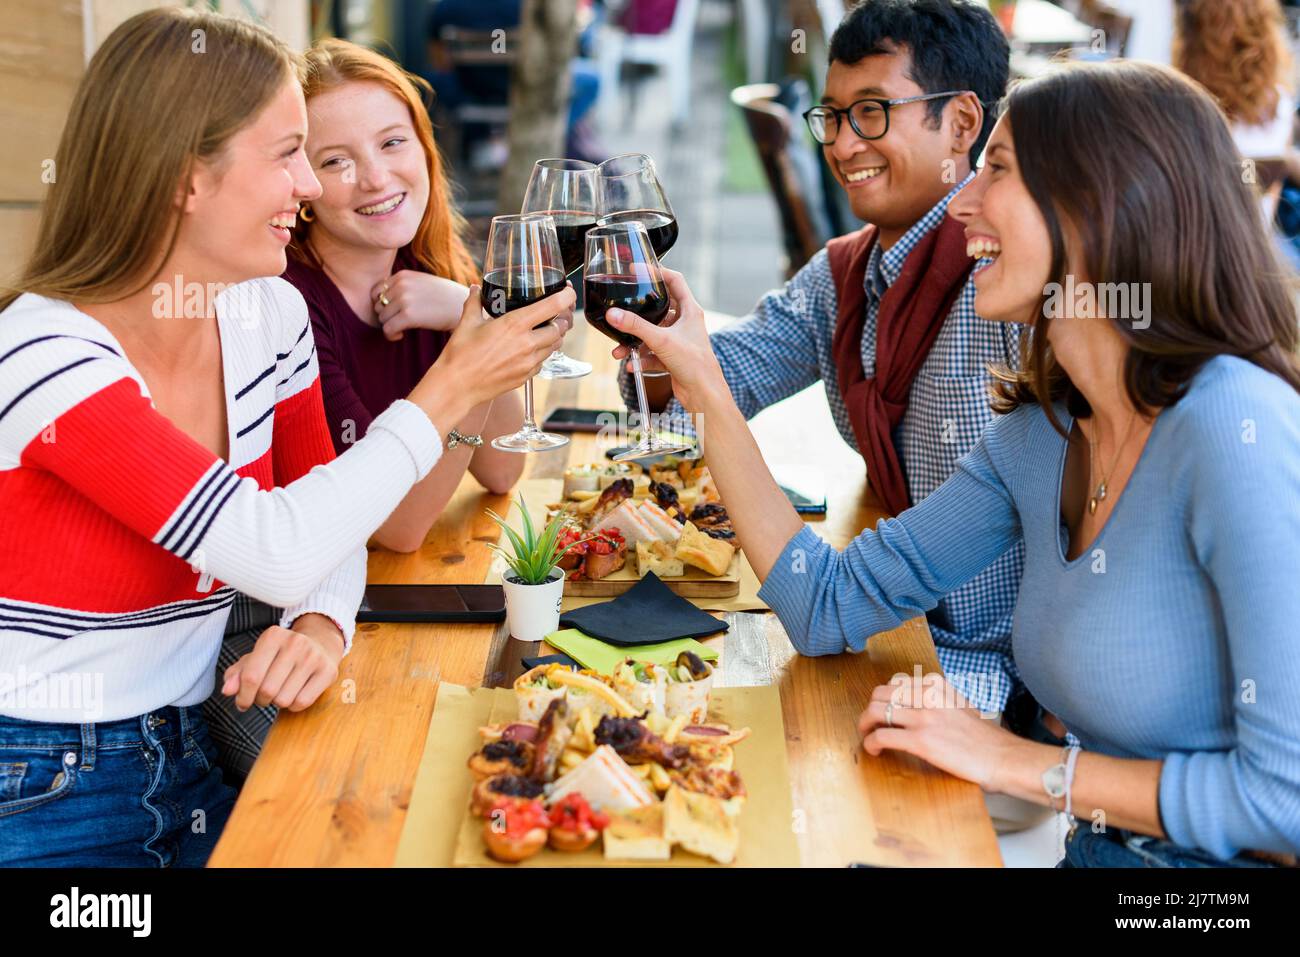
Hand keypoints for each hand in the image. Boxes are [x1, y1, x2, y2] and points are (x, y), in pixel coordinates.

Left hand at [221, 615, 343, 711]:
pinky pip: (302, 702)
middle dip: (260, 700)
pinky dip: (294, 706)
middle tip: (264, 696)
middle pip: (267, 690)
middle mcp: (295, 643)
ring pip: (284, 699)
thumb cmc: (280, 655)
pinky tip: (294, 694)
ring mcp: (314, 657)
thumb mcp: (256, 658)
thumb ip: (237, 674)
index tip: (242, 702)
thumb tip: (227, 691)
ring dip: (277, 703)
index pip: (251, 676)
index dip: (243, 696)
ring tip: (281, 692)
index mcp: (273, 636)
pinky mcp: (328, 671)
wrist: (319, 644)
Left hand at [372, 271, 468, 338]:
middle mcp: (401, 285)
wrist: (462, 306)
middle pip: (378, 306)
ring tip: (401, 329)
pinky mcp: (408, 316)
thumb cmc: (444, 298)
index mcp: (402, 276)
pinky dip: (391, 335)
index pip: (376, 291)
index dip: (382, 304)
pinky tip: (400, 336)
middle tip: (398, 323)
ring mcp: (404, 300)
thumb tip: (381, 299)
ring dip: (390, 326)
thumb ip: (403, 286)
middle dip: (386, 316)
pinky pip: (388, 329)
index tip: (393, 312)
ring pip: (382, 319)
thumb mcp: (421, 282)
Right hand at [410, 283, 571, 416]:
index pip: (552, 306)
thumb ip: (474, 302)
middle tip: (555, 314)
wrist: (457, 386)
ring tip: (545, 330)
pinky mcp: (526, 377)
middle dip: (561, 319)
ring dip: (554, 336)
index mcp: (514, 324)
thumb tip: (475, 289)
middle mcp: (527, 343)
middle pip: (560, 328)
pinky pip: (543, 361)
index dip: (566, 296)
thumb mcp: (467, 322)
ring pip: (555, 346)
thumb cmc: (460, 355)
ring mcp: (528, 362)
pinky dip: (542, 353)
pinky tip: (531, 349)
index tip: (569, 291)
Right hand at [606, 268, 725, 410]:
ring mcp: (679, 341)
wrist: (704, 394)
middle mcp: (685, 323)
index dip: (657, 272)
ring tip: (620, 349)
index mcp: (690, 311)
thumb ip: (635, 326)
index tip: (638, 270)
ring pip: (653, 334)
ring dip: (635, 341)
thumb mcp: (661, 340)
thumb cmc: (695, 364)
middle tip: (624, 308)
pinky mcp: (674, 358)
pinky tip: (631, 365)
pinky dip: (641, 358)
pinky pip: (653, 353)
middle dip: (639, 312)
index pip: (674, 281)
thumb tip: (613, 314)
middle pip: (659, 308)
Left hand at [856, 674, 1021, 791]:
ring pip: (876, 711)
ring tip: (867, 736)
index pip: (896, 683)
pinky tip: (874, 750)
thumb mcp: (961, 706)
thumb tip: (916, 706)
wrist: (1004, 758)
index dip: (885, 699)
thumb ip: (938, 701)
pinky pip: (882, 736)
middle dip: (870, 709)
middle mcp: (929, 696)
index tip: (883, 711)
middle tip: (870, 724)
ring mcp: (924, 717)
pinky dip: (871, 743)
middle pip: (880, 693)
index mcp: (938, 686)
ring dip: (865, 724)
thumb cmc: (987, 739)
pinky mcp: (921, 740)